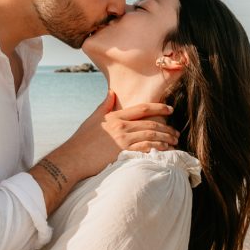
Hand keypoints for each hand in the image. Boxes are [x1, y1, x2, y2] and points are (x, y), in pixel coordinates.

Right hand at [64, 91, 178, 179]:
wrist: (74, 157)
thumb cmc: (82, 139)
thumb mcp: (93, 118)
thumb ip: (105, 105)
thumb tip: (112, 92)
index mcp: (116, 116)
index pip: (142, 109)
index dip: (159, 108)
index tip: (170, 110)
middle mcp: (122, 126)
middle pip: (150, 123)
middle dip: (166, 127)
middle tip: (175, 132)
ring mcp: (123, 139)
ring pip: (150, 135)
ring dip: (165, 138)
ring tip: (173, 141)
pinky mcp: (123, 152)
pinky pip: (145, 148)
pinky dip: (157, 148)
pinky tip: (164, 150)